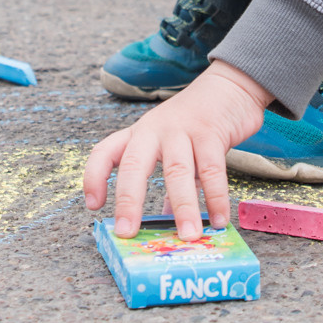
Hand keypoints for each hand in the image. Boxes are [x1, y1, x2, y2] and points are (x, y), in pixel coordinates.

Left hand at [81, 61, 272, 239]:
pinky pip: (212, 169)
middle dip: (129, 200)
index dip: (94, 177)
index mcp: (139, 134)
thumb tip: (166, 222)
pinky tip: (218, 219)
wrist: (228, 87)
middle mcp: (154, 130)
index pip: (105, 151)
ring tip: (188, 235)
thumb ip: (168, 184)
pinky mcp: (211, 132)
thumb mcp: (173, 149)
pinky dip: (216, 197)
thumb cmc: (196, 123)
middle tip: (128, 232)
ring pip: (177, 171)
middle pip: (133, 164)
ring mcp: (182, 129)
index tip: (93, 206)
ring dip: (183, 206)